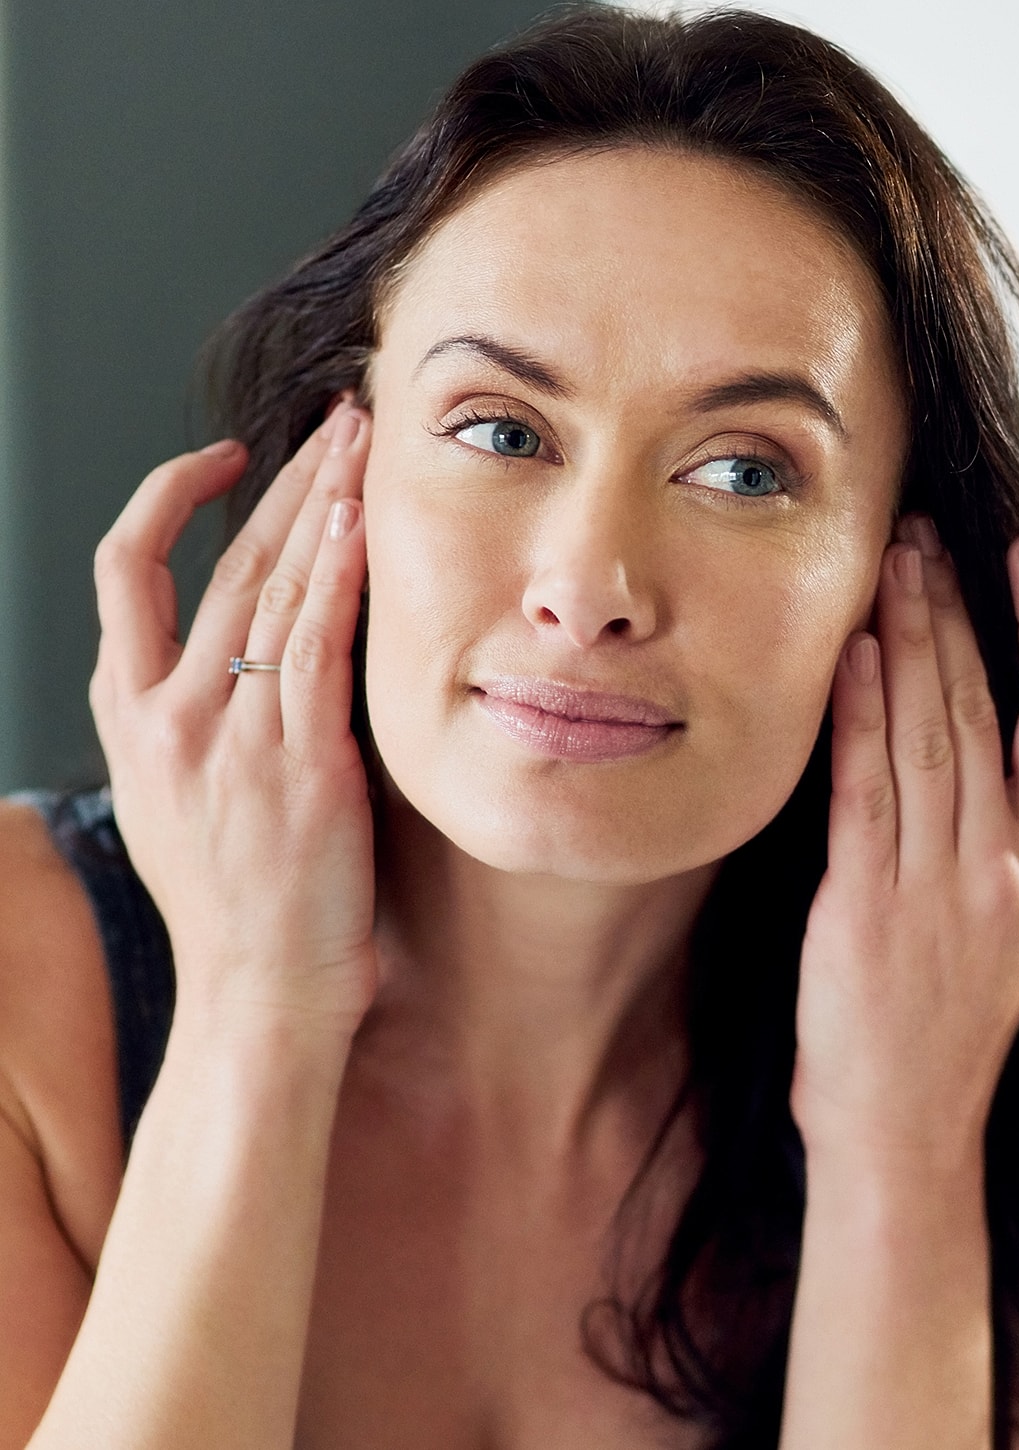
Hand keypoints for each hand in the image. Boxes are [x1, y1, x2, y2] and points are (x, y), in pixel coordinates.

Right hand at [89, 403, 376, 1039]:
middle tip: (336, 422)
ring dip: (323, 503)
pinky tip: (362, 523)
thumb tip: (239, 656)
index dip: (169, 498)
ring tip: (363, 443)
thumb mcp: (177, 802)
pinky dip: (337, 578)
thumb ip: (193, 721)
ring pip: (271, 588)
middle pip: (222, 561)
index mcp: (131, 718)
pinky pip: (316, 648)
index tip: (227, 459)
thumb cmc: (234, 908)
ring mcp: (230, 739)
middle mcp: (168, 715)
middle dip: (284, 479)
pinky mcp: (298, 766)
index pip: (127, 572)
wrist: (257, 997)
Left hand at [790, 516, 1018, 1170]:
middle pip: (986, 709)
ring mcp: (937, 885)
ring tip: (891, 566)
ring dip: (908, 642)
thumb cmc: (958, 1016)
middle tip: (926, 536)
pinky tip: (851, 655)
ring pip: (929, 734)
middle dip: (956, 612)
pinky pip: (867, 790)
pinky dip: (859, 715)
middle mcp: (1002, 866)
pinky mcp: (866, 904)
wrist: (905, 1125)